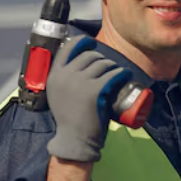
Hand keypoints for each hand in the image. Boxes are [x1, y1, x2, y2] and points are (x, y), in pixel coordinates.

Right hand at [45, 35, 131, 161]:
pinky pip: (113, 74)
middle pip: (89, 55)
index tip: (92, 42)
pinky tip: (126, 74)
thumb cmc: (69, 119)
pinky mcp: (96, 90)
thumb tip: (77, 65)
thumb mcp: (57, 94)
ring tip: (116, 71)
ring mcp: (81, 81)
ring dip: (112, 65)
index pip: (67, 47)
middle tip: (108, 66)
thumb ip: (63, 79)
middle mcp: (66, 75)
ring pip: (102, 63)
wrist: (74, 139)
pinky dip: (122, 73)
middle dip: (101, 58)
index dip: (82, 41)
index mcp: (54, 75)